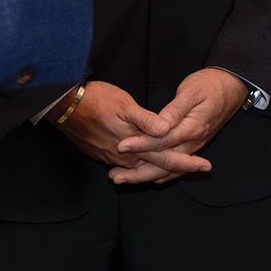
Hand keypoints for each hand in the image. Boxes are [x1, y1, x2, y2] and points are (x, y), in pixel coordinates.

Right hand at [55, 82, 210, 179]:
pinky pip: (127, 168)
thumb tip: (167, 130)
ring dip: (159, 171)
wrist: (64, 105)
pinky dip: (140, 169)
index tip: (206, 166)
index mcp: (134, 145)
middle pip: (156, 167)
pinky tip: (144, 167)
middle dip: (179, 168)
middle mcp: (124, 157)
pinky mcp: (102, 155)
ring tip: (176, 171)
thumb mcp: (124, 105)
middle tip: (201, 169)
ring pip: (141, 170)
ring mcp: (111, 158)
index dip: (186, 162)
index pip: (166, 158)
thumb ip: (146, 120)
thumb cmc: (96, 99)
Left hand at [109, 67, 246, 185]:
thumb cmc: (210, 85)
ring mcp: (194, 147)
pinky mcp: (192, 147)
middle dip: (138, 172)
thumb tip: (160, 126)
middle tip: (115, 177)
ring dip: (145, 176)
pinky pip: (175, 168)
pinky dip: (159, 174)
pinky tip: (145, 176)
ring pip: (168, 170)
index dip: (140, 144)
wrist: (232, 88)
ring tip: (122, 179)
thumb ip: (175, 111)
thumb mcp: (191, 91)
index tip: (121, 146)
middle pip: (163, 164)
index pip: (162, 141)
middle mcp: (193, 143)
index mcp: (191, 128)